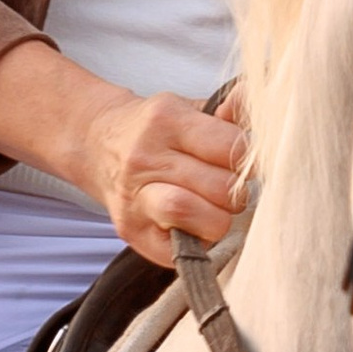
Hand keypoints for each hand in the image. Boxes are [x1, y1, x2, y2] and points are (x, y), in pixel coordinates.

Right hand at [0, 42, 247, 266]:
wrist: (96, 144)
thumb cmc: (156, 129)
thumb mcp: (188, 108)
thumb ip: (229, 112)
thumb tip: (256, 99)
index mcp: (166, 120)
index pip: (231, 146)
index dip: (248, 158)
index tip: (244, 161)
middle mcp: (146, 157)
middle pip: (221, 188)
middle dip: (236, 192)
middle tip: (229, 189)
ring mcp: (134, 197)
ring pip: (199, 218)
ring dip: (218, 220)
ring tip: (213, 209)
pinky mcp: (130, 231)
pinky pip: (178, 252)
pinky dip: (195, 244)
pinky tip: (192, 227)